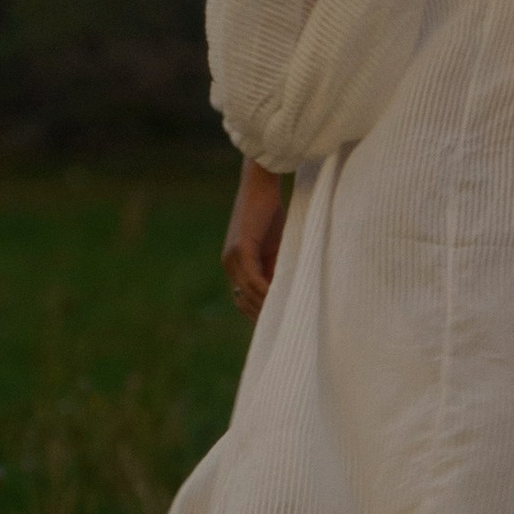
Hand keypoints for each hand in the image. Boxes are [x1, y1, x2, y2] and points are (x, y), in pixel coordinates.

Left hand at [222, 158, 287, 318]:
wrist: (260, 183)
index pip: (242, 297)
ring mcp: (232, 257)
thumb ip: (274, 267)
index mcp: (234, 263)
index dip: (256, 313)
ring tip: (283, 319)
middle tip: (281, 329)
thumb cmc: (269, 211)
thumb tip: (283, 290)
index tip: (273, 326)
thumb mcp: (274, 246)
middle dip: (260, 316)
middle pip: (242, 300)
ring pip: (246, 292)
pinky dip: (264, 291)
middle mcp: (229, 263)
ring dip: (263, 307)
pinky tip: (277, 299)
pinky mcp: (241, 248)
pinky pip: (251, 278)